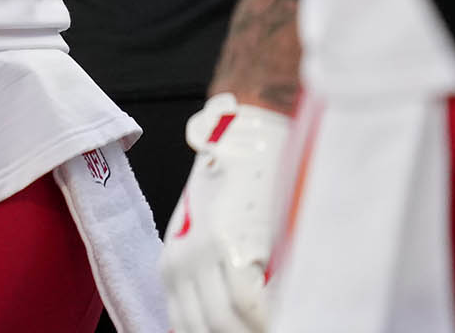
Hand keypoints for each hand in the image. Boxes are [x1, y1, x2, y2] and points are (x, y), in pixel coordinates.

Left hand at [162, 94, 291, 332]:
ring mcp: (200, 255)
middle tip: (264, 330)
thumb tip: (236, 320)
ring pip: (224, 324)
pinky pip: (247, 304)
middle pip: (203, 330)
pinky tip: (284, 316)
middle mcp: (178, 263)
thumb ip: (215, 279)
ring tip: (278, 325)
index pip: (186, 327)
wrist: (244, 140)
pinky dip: (265, 318)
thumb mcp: (211, 235)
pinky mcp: (227, 244)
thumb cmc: (235, 186)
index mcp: (171, 264)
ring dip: (253, 331)